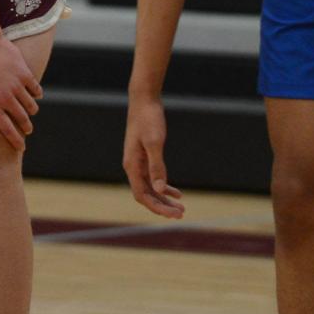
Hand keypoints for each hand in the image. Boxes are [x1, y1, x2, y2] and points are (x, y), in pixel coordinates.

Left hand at [0, 33, 41, 150]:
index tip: (20, 147)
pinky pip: (35, 89)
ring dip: (31, 111)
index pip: (7, 130)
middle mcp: (6, 99)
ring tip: (30, 112)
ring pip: (31, 106)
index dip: (16, 141)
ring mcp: (17, 86)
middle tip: (27, 130)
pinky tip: (35, 95)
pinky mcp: (24, 74)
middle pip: (22, 120)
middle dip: (26, 128)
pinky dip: (36, 94)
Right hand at [122, 93, 184, 217]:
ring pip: (151, 188)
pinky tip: (177, 192)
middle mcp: (133, 167)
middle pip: (146, 195)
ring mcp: (138, 162)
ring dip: (165, 199)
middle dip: (163, 206)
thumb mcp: (154, 143)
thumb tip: (160, 189)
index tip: (173, 213)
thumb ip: (157, 167)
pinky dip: (165, 186)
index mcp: (131, 165)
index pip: (142, 195)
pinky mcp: (145, 157)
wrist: (144, 100)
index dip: (157, 207)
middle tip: (182, 213)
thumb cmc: (148, 119)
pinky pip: (153, 178)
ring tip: (181, 207)